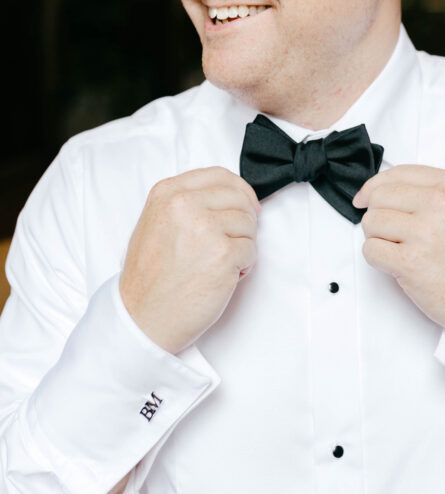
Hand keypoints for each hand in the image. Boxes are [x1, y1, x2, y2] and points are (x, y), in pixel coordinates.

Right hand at [120, 167, 260, 353]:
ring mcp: (206, 229)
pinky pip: (252, 251)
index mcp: (167, 193)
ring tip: (220, 264)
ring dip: (243, 245)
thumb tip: (227, 195)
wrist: (142, 318)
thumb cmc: (150, 277)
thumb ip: (185, 202)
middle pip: (239, 198)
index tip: (245, 205)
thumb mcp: (155, 222)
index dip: (239, 191)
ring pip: (249, 224)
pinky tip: (223, 277)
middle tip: (235, 241)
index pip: (219, 175)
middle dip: (245, 220)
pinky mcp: (223, 255)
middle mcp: (185, 205)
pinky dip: (244, 266)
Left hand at [353, 166, 444, 335]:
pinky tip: (398, 266)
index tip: (366, 198)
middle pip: (379, 197)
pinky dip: (377, 259)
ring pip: (370, 223)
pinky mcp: (411, 262)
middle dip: (378, 215)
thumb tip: (386, 189)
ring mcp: (424, 232)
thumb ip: (433, 193)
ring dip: (377, 238)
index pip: (397, 173)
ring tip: (401, 250)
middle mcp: (439, 203)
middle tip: (391, 233)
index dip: (375, 186)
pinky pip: (370, 251)